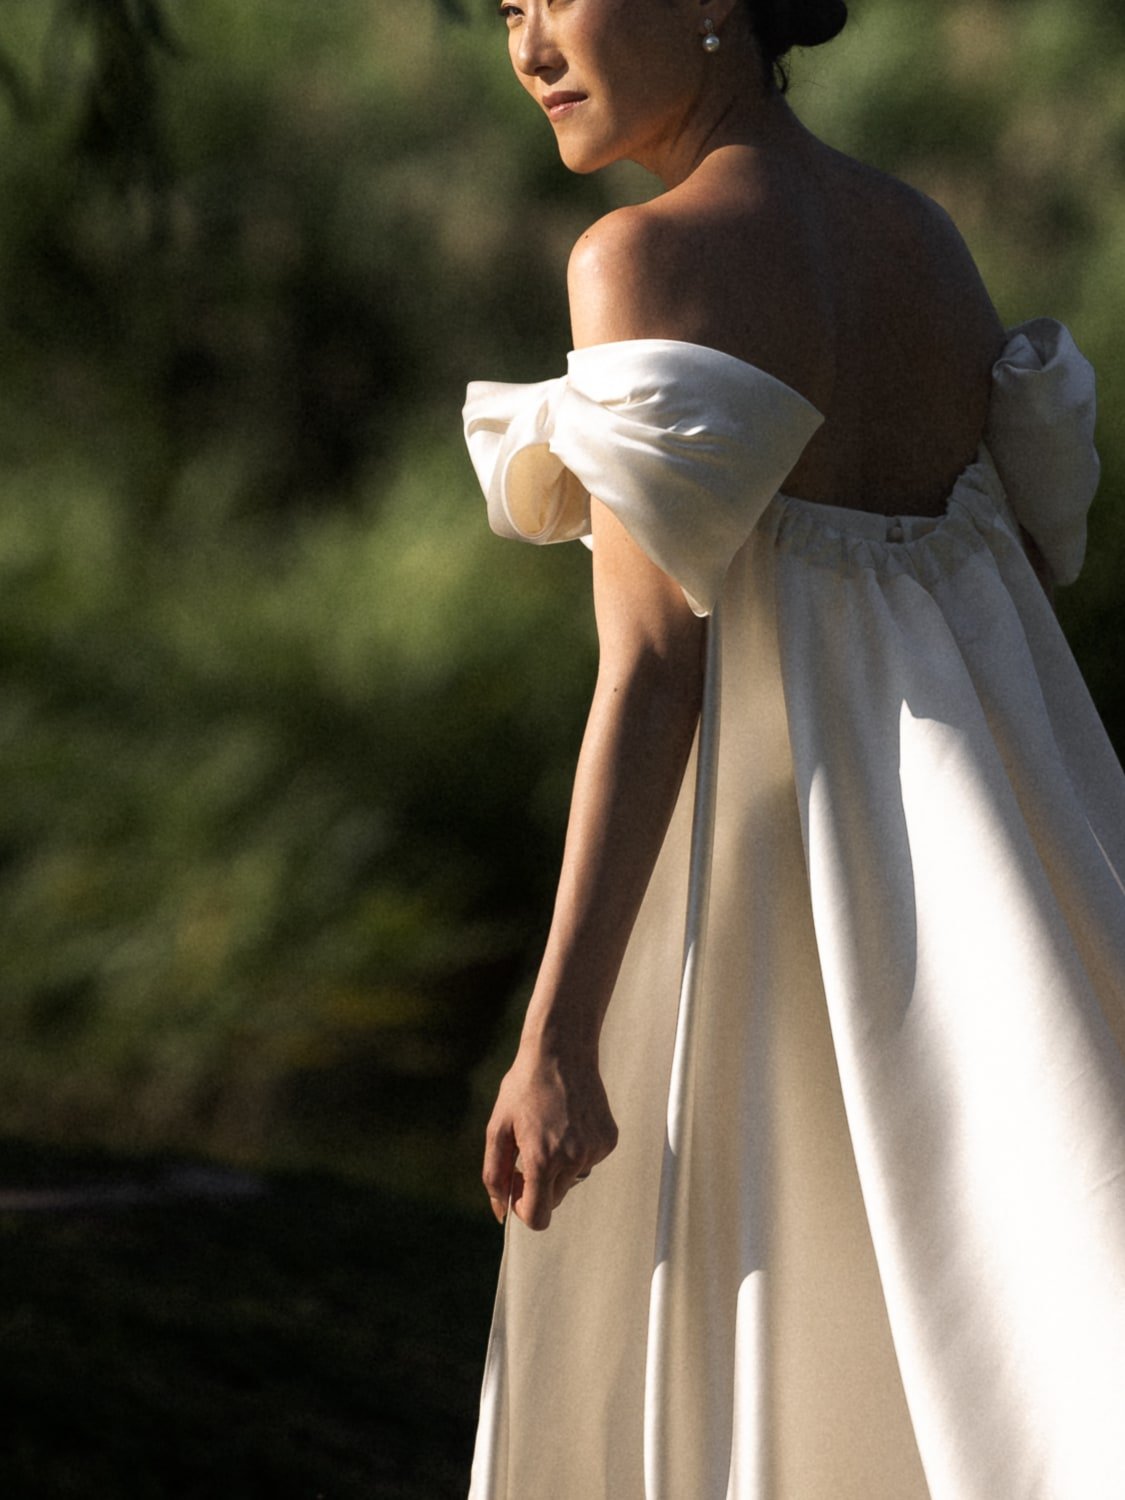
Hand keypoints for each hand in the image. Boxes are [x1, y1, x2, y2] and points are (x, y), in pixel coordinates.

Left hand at [482, 1043, 617, 1230]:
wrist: (561, 1051)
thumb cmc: (525, 1087)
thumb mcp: (497, 1128)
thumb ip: (494, 1175)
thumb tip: (500, 1212)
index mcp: (543, 1160)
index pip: (537, 1218)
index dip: (522, 1208)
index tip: (516, 1185)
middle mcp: (573, 1159)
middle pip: (553, 1200)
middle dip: (538, 1184)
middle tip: (528, 1149)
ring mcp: (595, 1150)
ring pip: (571, 1180)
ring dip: (558, 1166)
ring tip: (549, 1128)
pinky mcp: (609, 1140)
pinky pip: (588, 1161)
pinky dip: (576, 1150)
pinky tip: (568, 1121)